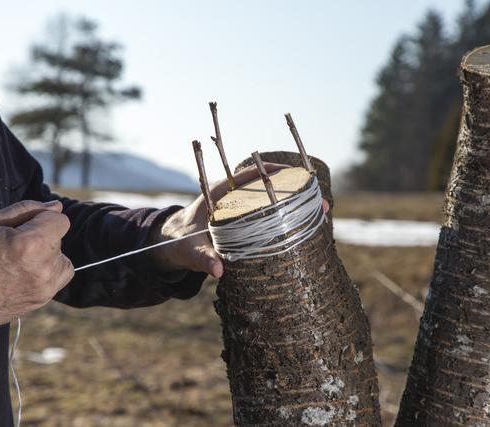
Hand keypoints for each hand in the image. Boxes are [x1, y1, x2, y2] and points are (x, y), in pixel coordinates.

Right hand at [0, 200, 74, 332]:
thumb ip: (25, 210)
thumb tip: (56, 206)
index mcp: (30, 243)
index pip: (60, 220)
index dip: (42, 218)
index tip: (24, 225)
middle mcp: (43, 266)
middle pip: (59, 238)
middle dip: (41, 235)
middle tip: (14, 245)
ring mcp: (46, 285)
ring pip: (62, 257)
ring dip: (46, 254)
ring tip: (19, 260)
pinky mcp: (45, 298)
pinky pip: (61, 275)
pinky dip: (49, 270)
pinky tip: (27, 271)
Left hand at [151, 163, 329, 277]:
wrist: (170, 246)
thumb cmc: (178, 242)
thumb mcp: (189, 250)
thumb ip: (201, 258)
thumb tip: (218, 269)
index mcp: (218, 194)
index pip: (248, 176)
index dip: (271, 172)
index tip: (295, 174)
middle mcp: (231, 199)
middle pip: (266, 189)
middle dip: (292, 192)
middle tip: (318, 200)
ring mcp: (238, 212)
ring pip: (269, 204)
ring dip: (292, 207)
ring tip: (319, 213)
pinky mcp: (243, 225)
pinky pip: (266, 218)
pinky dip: (284, 221)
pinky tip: (303, 229)